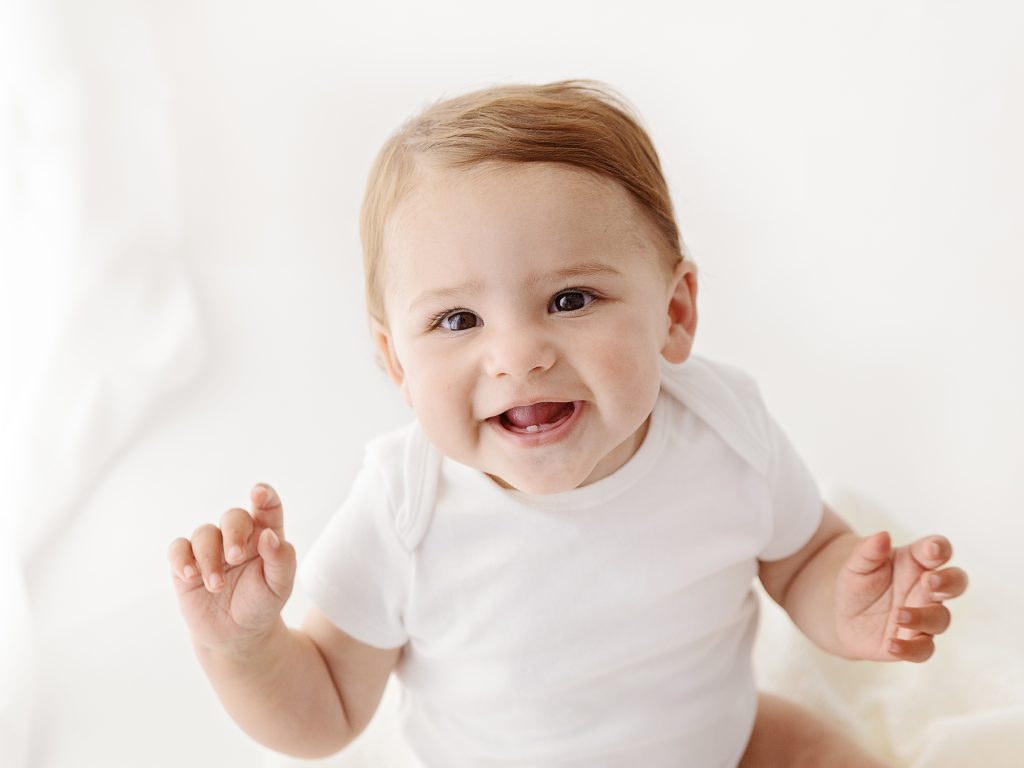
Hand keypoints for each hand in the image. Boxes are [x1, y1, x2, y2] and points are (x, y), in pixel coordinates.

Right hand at [167, 484, 296, 651]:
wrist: (236, 635)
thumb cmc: (261, 605)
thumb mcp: (280, 586)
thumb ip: (281, 559)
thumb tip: (269, 535)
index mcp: (265, 535)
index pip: (267, 507)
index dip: (264, 495)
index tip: (258, 494)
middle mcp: (238, 537)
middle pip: (233, 517)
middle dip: (233, 533)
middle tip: (235, 558)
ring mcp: (211, 548)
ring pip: (204, 533)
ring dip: (209, 558)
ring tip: (217, 586)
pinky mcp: (187, 563)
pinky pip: (178, 548)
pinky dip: (181, 559)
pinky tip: (190, 576)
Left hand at [834, 532, 967, 661]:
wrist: (843, 617)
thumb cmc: (857, 584)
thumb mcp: (856, 565)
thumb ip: (868, 551)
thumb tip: (883, 536)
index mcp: (916, 562)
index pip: (938, 550)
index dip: (940, 548)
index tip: (932, 549)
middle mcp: (926, 589)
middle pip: (955, 582)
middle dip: (948, 581)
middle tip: (929, 581)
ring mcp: (924, 615)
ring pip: (941, 618)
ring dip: (923, 616)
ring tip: (897, 615)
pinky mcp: (914, 641)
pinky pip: (923, 649)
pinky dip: (911, 648)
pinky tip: (892, 644)